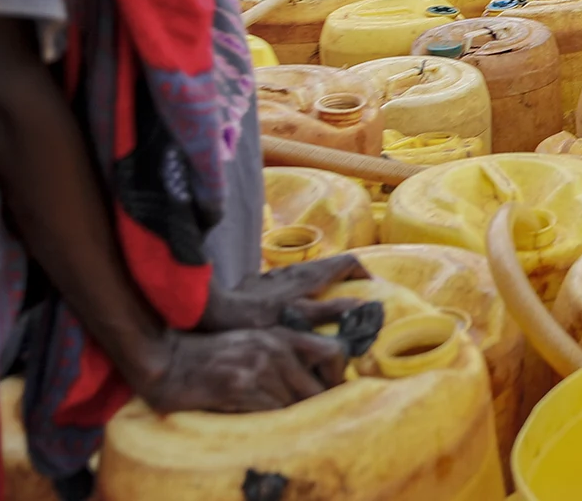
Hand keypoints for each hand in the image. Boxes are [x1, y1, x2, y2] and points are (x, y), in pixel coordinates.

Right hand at [135, 326, 349, 414]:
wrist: (168, 359)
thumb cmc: (212, 354)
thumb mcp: (255, 342)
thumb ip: (285, 354)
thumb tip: (316, 381)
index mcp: (283, 334)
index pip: (334, 351)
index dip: (338, 376)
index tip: (332, 393)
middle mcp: (276, 347)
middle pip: (317, 386)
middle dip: (313, 406)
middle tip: (305, 418)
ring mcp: (258, 366)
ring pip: (293, 403)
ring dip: (286, 417)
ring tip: (274, 420)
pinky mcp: (239, 385)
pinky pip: (270, 412)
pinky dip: (268, 421)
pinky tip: (254, 419)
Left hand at [199, 255, 365, 333]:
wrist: (207, 311)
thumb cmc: (252, 318)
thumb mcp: (293, 319)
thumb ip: (328, 312)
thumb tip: (362, 305)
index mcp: (307, 276)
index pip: (348, 263)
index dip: (365, 274)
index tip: (374, 291)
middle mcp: (294, 270)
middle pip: (330, 267)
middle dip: (347, 281)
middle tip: (355, 302)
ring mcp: (275, 275)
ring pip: (309, 274)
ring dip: (324, 287)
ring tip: (326, 309)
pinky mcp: (258, 283)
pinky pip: (289, 283)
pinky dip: (302, 293)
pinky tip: (292, 312)